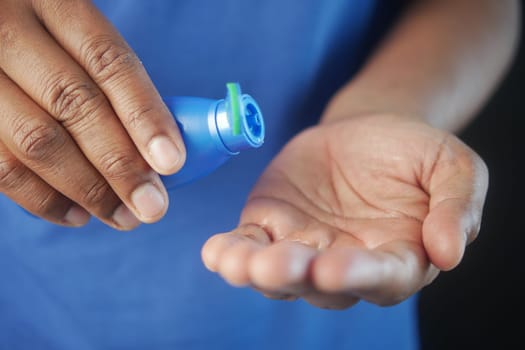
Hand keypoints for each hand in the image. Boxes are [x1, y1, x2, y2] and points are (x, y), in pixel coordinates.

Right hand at [0, 0, 184, 229]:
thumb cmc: (43, 41)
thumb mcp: (71, 33)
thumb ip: (107, 76)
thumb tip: (159, 147)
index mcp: (53, 1)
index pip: (108, 60)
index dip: (144, 113)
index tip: (172, 161)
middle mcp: (8, 27)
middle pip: (74, 104)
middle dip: (120, 164)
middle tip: (153, 207)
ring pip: (35, 140)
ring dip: (86, 189)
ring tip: (123, 217)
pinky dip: (41, 198)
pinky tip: (76, 214)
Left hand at [202, 114, 487, 308]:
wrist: (368, 129)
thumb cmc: (413, 152)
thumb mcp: (452, 167)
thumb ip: (456, 207)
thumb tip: (449, 253)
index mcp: (397, 257)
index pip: (381, 277)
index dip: (358, 275)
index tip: (333, 267)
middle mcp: (348, 263)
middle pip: (321, 283)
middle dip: (296, 276)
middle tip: (276, 267)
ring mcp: (305, 248)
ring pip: (279, 273)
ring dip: (256, 270)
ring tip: (236, 262)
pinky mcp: (273, 226)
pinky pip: (250, 244)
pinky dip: (232, 251)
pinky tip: (216, 251)